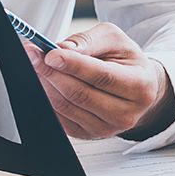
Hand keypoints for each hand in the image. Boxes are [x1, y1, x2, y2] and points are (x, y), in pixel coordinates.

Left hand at [23, 22, 174, 139]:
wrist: (137, 87)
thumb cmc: (127, 62)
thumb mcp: (116, 40)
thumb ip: (90, 41)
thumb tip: (62, 49)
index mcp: (140, 86)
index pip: (102, 77)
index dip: (74, 65)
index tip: (50, 54)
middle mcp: (127, 113)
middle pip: (81, 94)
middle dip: (53, 73)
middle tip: (34, 55)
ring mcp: (108, 128)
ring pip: (68, 107)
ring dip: (47, 85)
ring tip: (38, 66)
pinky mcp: (90, 135)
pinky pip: (61, 118)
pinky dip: (49, 99)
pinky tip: (46, 83)